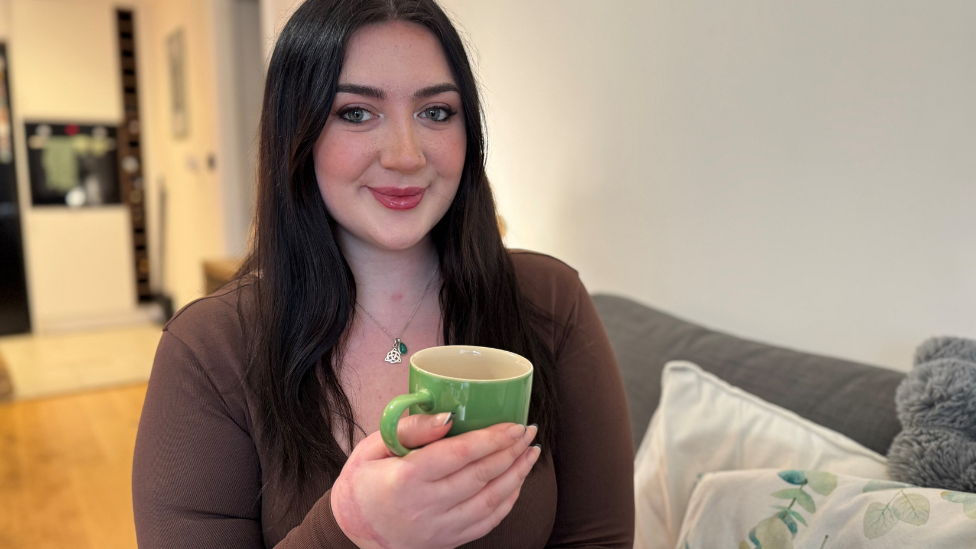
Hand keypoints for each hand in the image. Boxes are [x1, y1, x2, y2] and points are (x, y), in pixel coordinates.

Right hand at [331, 414, 540, 548]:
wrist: (353, 531)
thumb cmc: (362, 482)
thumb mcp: (373, 447)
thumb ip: (410, 429)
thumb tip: (448, 416)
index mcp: (405, 479)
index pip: (459, 454)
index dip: (492, 438)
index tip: (513, 424)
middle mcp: (425, 507)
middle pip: (480, 476)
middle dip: (511, 451)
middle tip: (528, 431)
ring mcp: (439, 528)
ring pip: (490, 501)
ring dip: (517, 475)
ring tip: (530, 453)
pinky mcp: (447, 542)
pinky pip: (487, 522)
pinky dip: (507, 501)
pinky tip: (516, 481)